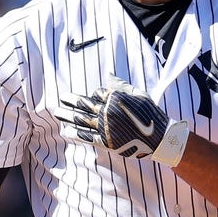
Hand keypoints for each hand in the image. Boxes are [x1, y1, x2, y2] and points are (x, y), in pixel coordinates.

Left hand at [57, 76, 189, 166]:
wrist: (160, 137)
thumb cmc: (151, 114)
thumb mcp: (138, 94)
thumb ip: (121, 85)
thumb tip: (108, 74)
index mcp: (115, 98)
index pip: (97, 93)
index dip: (94, 95)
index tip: (92, 98)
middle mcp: (108, 112)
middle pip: (84, 105)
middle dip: (70, 101)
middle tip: (60, 98)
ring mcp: (106, 127)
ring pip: (81, 120)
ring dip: (67, 116)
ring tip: (57, 113)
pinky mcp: (107, 142)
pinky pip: (87, 137)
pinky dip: (75, 134)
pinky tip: (65, 131)